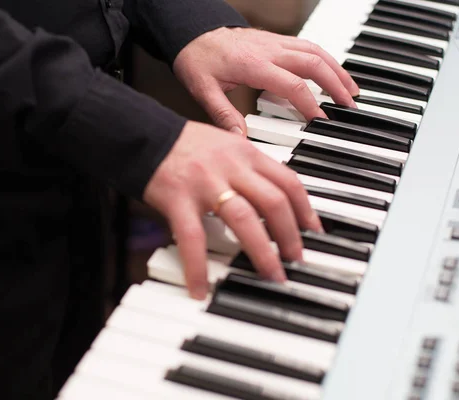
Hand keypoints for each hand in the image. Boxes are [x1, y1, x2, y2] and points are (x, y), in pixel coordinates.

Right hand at [143, 121, 323, 298]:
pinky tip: (201, 288)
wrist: (144, 134)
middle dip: (291, 235)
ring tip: (272, 275)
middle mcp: (231, 166)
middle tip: (296, 259)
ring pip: (244, 219)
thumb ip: (251, 168)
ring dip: (263, 252)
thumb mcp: (227, 146)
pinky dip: (199, 266)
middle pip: (274, 202)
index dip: (306, 210)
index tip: (314, 231)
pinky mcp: (178, 199)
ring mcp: (205, 182)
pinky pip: (193, 237)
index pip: (288, 181)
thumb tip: (277, 198)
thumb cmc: (187, 145)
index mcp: (246, 153)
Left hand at [172, 27, 358, 134]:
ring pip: (317, 52)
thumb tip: (241, 140)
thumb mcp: (203, 90)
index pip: (293, 85)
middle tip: (349, 108)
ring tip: (352, 92)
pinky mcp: (277, 41)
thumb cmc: (197, 59)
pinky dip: (327, 61)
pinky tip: (335, 74)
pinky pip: (310, 47)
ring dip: (338, 71)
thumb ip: (223, 115)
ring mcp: (276, 43)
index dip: (311, 104)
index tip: (322, 122)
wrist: (192, 31)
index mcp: (254, 65)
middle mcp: (270, 51)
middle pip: (314, 64)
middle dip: (336, 86)